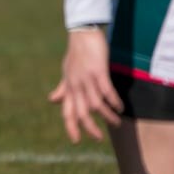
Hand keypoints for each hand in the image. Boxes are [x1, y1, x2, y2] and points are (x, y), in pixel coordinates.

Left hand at [49, 27, 123, 143]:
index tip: (76, 141)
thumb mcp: (66, 73)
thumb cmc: (76, 54)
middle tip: (98, 138)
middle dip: (90, 128)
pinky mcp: (98, 72)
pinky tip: (120, 106)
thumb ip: (63, 89)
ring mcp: (86, 79)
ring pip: (95, 105)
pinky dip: (114, 101)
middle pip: (81, 113)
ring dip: (107, 116)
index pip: (67, 112)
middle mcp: (76, 86)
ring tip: (116, 122)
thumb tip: (52, 100)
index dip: (71, 127)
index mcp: (69, 87)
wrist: (82, 33)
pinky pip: (106, 91)